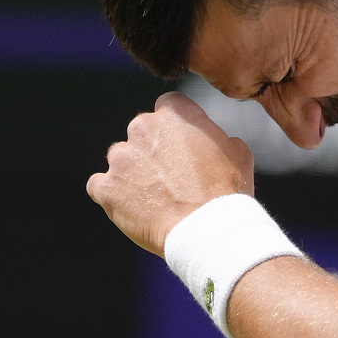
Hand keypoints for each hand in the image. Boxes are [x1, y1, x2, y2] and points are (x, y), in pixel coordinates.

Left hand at [87, 91, 254, 255]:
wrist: (207, 230)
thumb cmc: (226, 192)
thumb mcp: (237, 150)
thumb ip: (214, 135)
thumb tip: (209, 138)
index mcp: (175, 112)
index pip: (168, 106)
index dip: (175, 128)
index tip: (182, 147)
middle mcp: (142, 128)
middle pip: (141, 132)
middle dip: (152, 150)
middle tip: (170, 177)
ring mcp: (121, 158)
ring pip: (121, 159)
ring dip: (132, 172)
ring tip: (154, 198)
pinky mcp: (106, 187)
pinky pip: (100, 186)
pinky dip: (112, 195)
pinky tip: (132, 207)